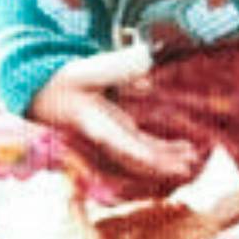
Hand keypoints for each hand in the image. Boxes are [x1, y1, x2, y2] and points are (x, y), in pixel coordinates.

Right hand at [30, 46, 201, 182]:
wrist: (44, 94)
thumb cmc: (63, 83)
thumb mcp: (84, 73)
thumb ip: (116, 71)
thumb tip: (147, 81)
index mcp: (94, 125)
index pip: (120, 146)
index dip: (141, 156)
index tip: (160, 164)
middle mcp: (105, 138)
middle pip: (135, 158)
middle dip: (160, 165)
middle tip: (188, 167)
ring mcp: (114, 138)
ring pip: (143, 155)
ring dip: (168, 159)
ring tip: (194, 158)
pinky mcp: (119, 134)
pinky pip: (144, 147)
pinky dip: (164, 150)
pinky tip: (186, 148)